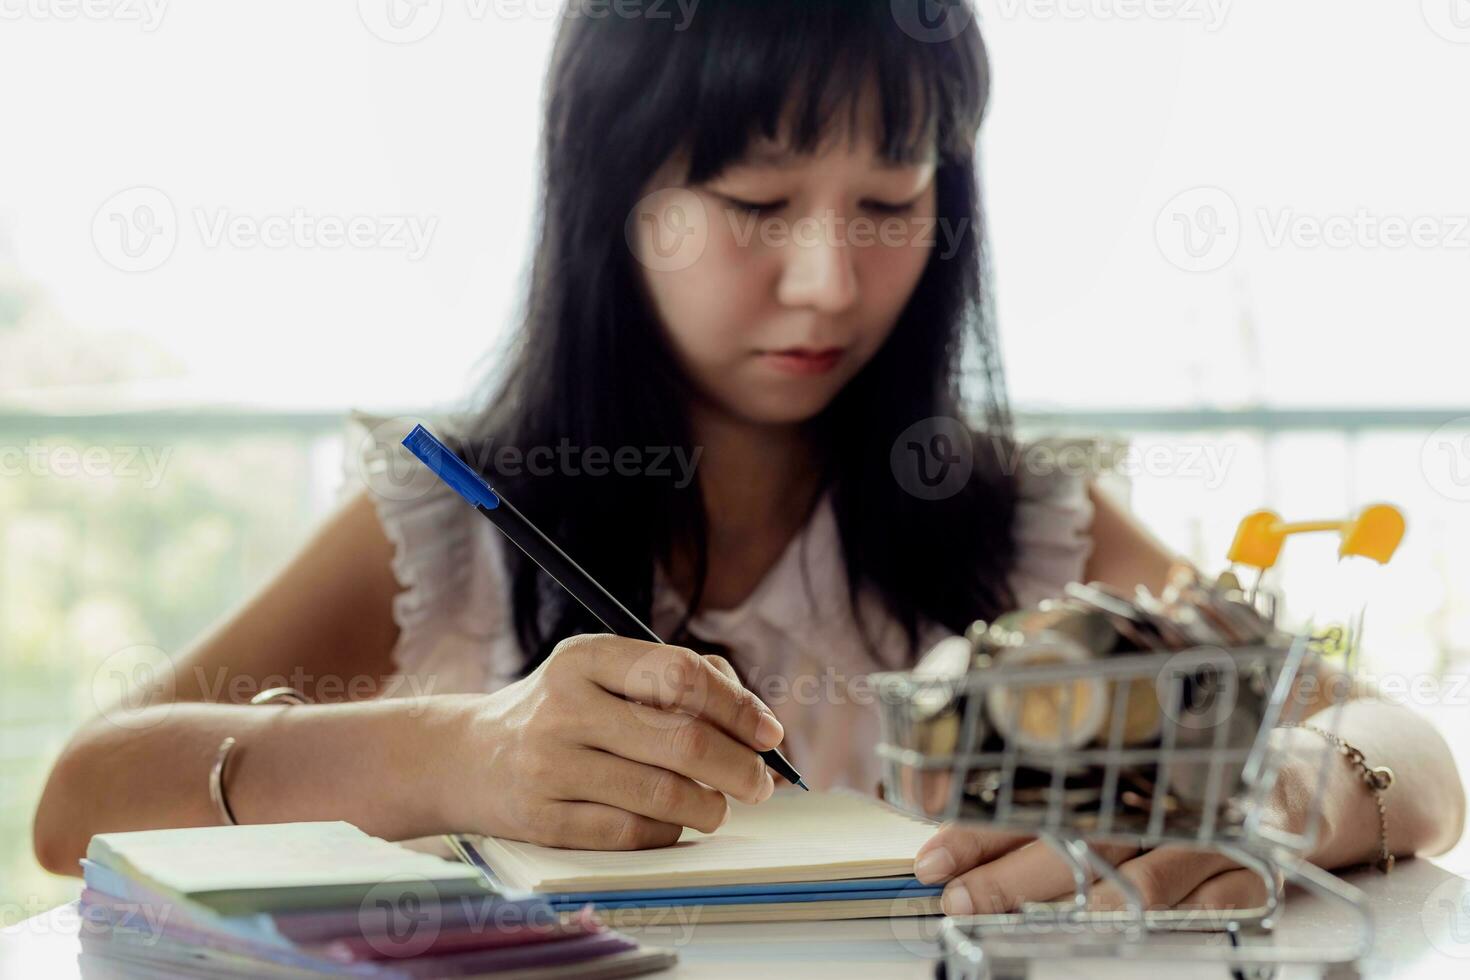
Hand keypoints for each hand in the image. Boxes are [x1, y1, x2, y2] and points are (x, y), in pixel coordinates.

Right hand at [447, 634, 782, 849]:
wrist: (467, 757)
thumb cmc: (562, 713)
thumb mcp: (604, 674)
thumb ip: (679, 681)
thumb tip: (758, 725)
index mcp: (586, 657)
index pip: (682, 675)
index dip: (738, 707)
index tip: (769, 734)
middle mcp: (564, 706)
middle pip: (682, 741)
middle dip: (738, 768)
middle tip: (759, 784)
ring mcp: (549, 765)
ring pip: (662, 795)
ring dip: (708, 806)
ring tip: (716, 806)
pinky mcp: (542, 819)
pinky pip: (630, 833)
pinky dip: (666, 832)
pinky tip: (670, 822)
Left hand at [913, 739, 1318, 914]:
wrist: (1309, 780)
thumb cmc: (1198, 774)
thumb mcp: (1129, 770)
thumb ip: (1062, 784)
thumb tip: (965, 795)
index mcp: (1118, 768)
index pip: (1036, 800)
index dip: (979, 828)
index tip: (932, 853)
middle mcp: (1154, 798)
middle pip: (1073, 838)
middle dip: (1007, 873)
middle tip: (956, 895)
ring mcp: (1205, 832)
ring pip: (1133, 866)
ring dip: (1072, 894)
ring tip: (1021, 913)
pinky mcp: (1254, 865)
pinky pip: (1212, 894)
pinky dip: (1175, 909)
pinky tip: (1129, 921)